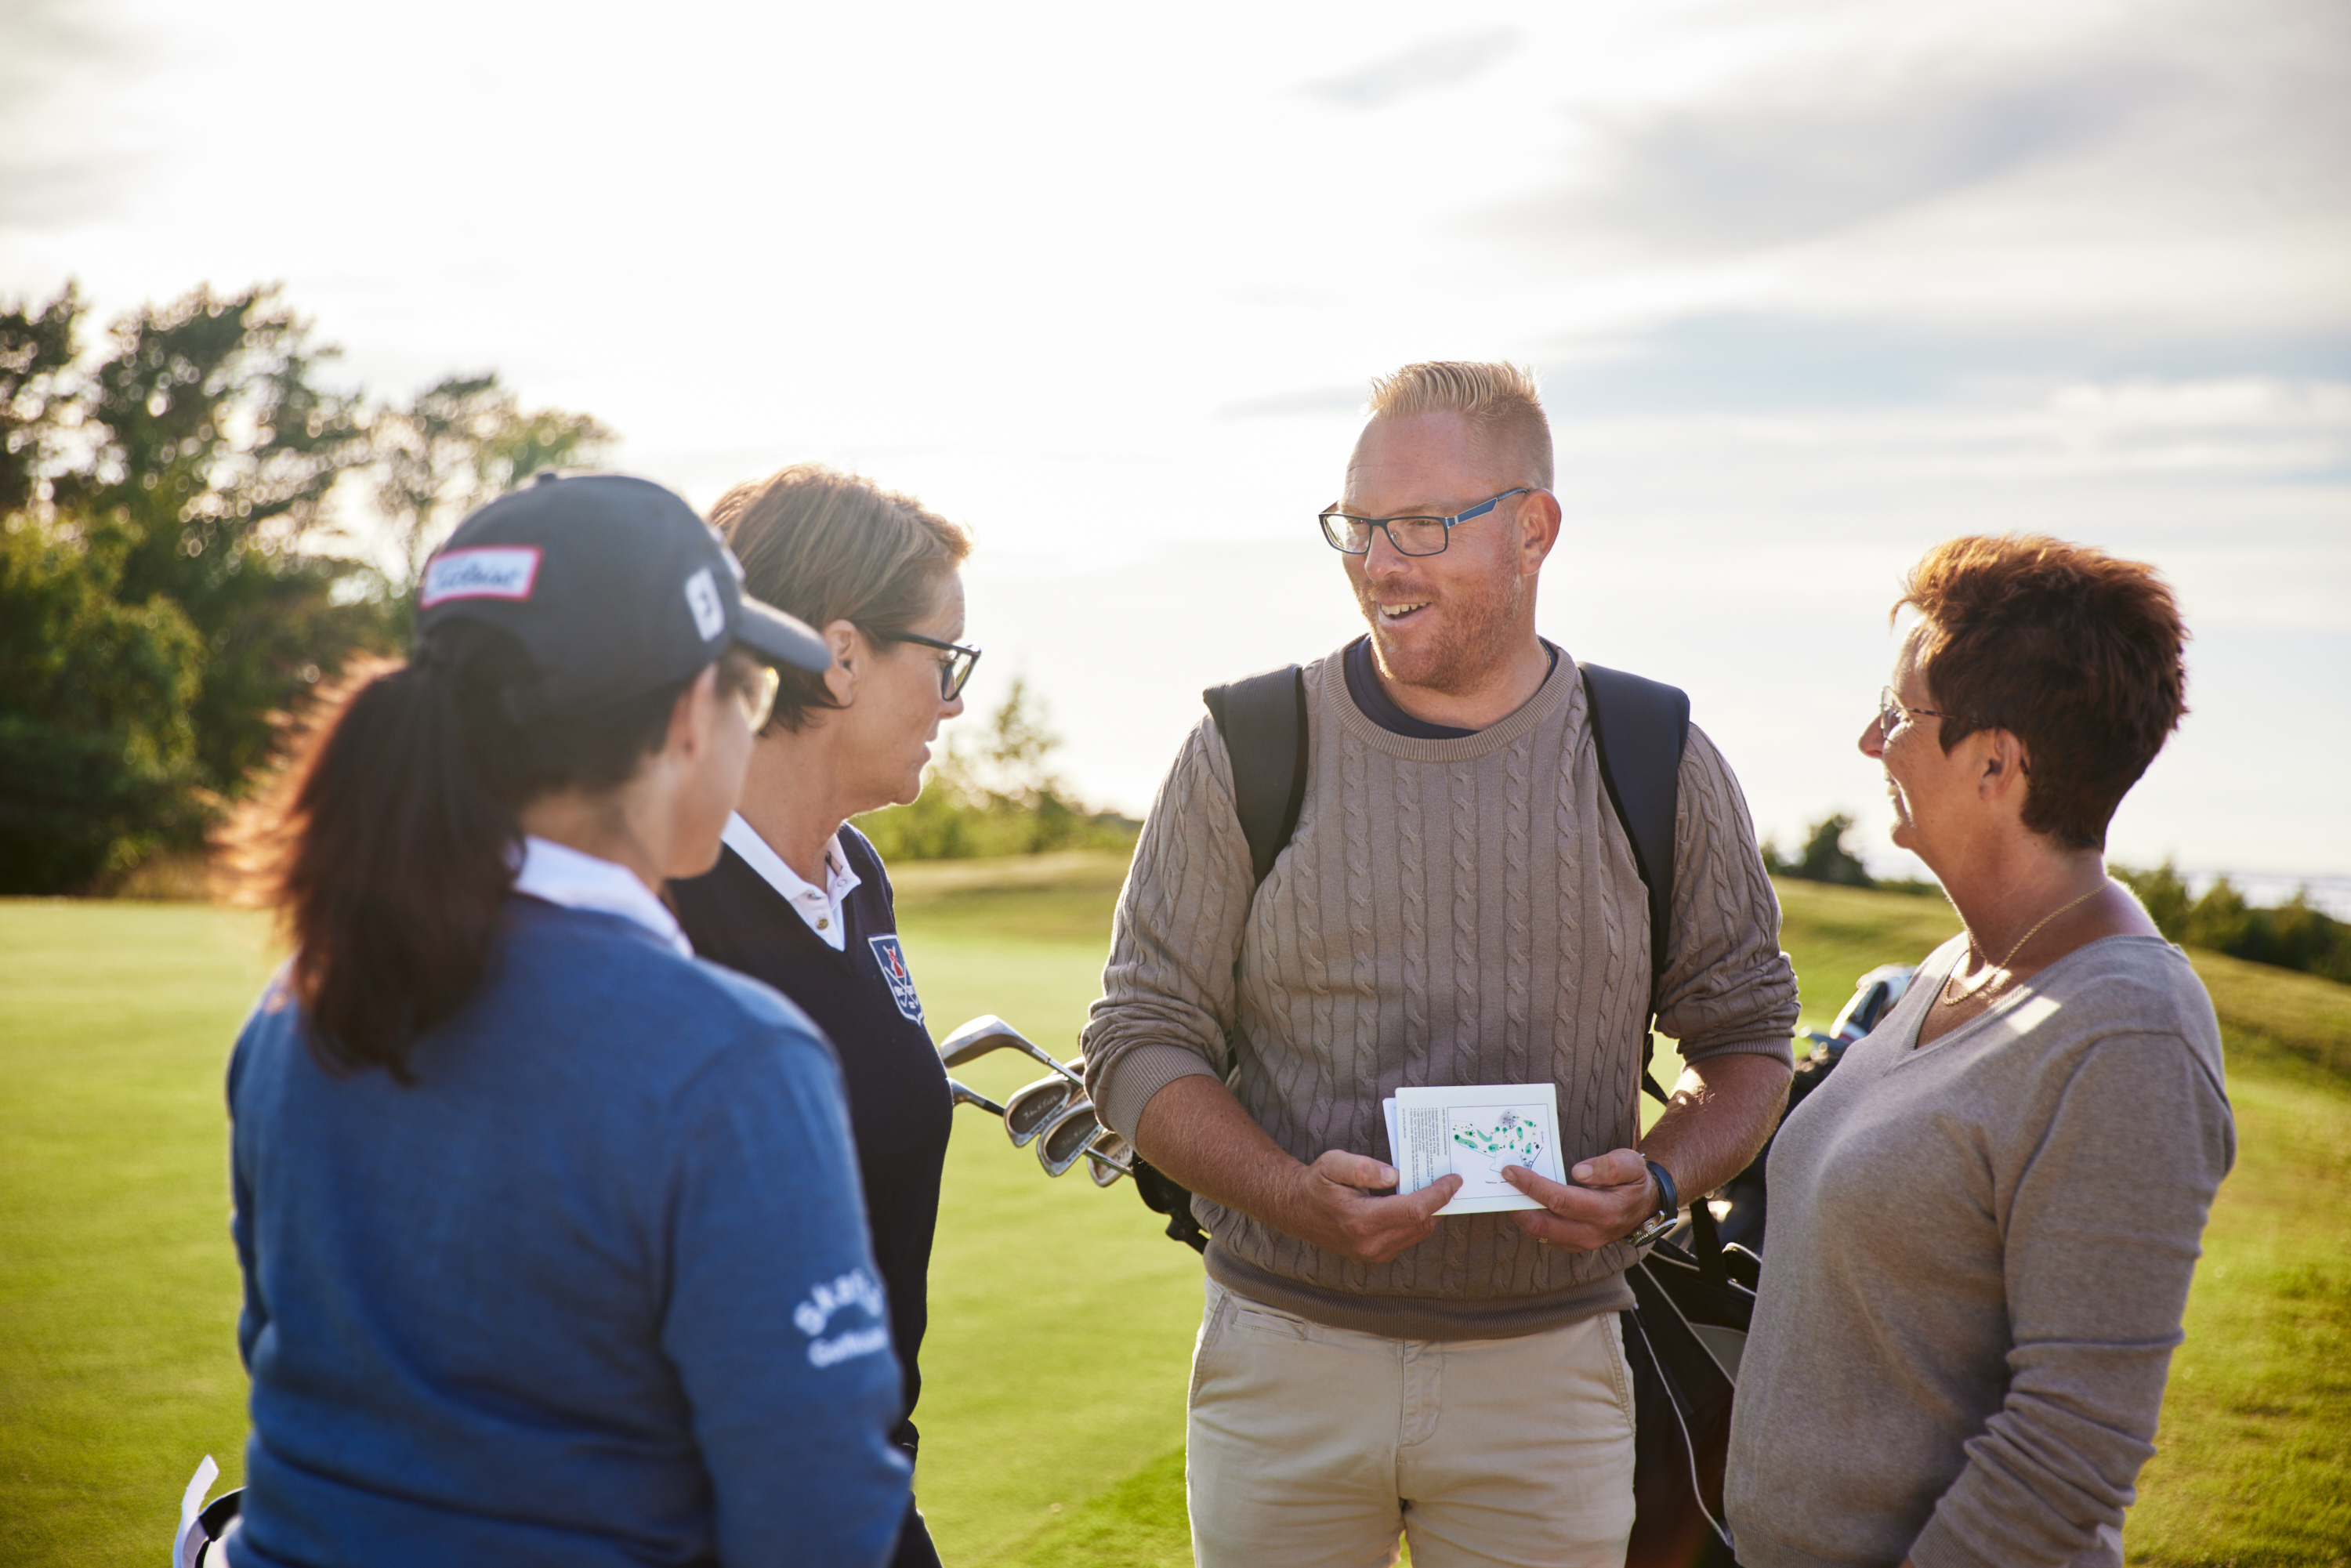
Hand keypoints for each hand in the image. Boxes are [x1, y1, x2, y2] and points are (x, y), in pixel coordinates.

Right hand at [1281, 1151, 1460, 1264]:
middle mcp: (1371, 1243)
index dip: (1439, 1194)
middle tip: (1444, 1178)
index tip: (1454, 1179)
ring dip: (1429, 1211)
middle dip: (1438, 1201)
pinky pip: (1409, 1238)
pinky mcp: (1377, 1255)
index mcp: (1361, 1220)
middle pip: (1422, 1224)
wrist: (1297, 1210)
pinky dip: (1417, 1220)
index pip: (1414, 1210)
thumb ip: (1362, 1167)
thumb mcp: (1332, 1164)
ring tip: (1431, 1187)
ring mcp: (1375, 1253)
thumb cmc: (1316, 1185)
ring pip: (1419, 1233)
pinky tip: (1414, 1202)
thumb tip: (1395, 1175)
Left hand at [1503, 1147, 1656, 1252]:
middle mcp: (1592, 1233)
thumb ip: (1608, 1166)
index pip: (1560, 1200)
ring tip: (1507, 1192)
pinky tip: (1522, 1202)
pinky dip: (1529, 1219)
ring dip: (1520, 1214)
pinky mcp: (1573, 1244)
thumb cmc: (1634, 1180)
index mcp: (1606, 1212)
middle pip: (1543, 1224)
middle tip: (1501, 1182)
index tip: (1511, 1171)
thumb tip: (1579, 1172)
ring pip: (1540, 1233)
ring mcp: (1582, 1243)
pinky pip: (1545, 1235)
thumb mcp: (1630, 1163)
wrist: (1644, 1205)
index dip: (1533, 1186)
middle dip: (1518, 1204)